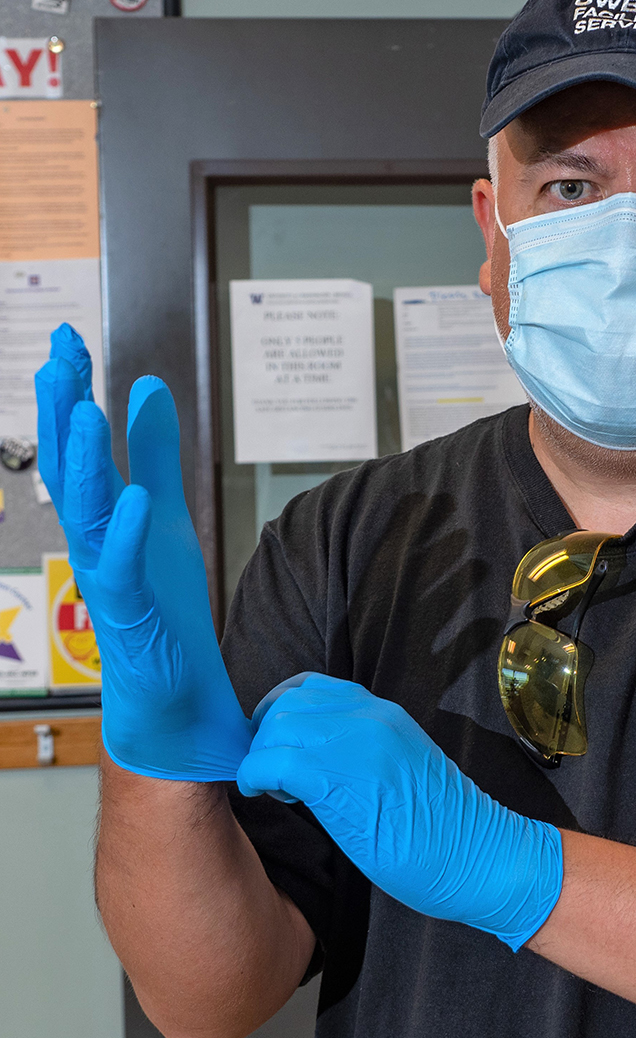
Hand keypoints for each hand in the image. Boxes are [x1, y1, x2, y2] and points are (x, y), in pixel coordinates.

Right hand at [34, 326, 249, 779]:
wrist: (175, 697)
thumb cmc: (163, 606)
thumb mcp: (166, 515)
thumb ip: (157, 453)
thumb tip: (147, 387)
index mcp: (102, 517)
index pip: (79, 447)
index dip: (72, 396)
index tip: (68, 340)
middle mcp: (95, 544)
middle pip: (69, 472)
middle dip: (63, 417)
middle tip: (57, 360)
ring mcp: (110, 581)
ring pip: (86, 517)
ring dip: (87, 466)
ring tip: (91, 414)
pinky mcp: (135, 617)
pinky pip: (123, 573)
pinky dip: (125, 537)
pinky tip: (133, 500)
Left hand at [237, 673, 563, 949]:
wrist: (479, 854)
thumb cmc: (443, 828)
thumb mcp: (402, 767)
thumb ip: (362, 748)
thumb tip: (314, 756)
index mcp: (383, 713)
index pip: (311, 687)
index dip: (281, 713)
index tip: (278, 745)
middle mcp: (368, 717)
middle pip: (287, 702)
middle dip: (265, 736)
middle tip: (270, 772)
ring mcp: (354, 744)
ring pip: (276, 726)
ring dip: (261, 756)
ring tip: (273, 788)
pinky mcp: (339, 780)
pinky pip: (271, 762)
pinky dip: (255, 777)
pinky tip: (265, 796)